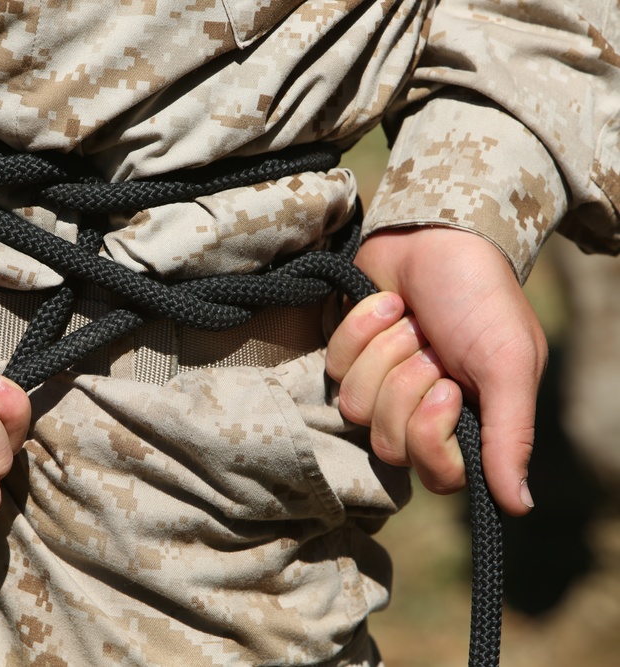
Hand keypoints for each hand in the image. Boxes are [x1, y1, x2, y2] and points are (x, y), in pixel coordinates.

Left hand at [326, 227, 545, 515]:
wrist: (438, 237)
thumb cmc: (481, 300)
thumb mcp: (510, 365)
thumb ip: (510, 436)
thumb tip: (518, 506)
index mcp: (463, 423)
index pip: (435, 475)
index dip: (430, 436)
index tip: (447, 390)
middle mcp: (417, 412)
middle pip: (387, 443)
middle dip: (408, 383)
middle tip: (431, 348)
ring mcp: (378, 384)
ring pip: (356, 406)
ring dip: (385, 353)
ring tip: (411, 323)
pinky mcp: (346, 355)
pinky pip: (334, 367)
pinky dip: (360, 329)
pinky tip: (386, 305)